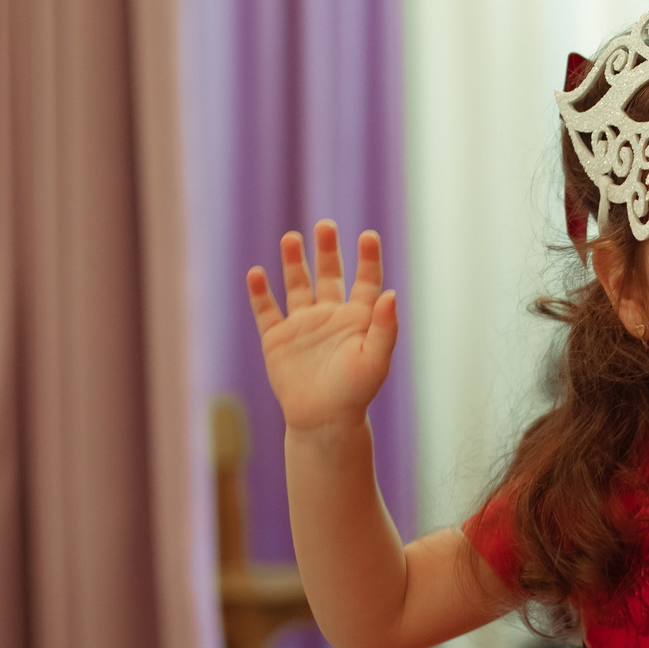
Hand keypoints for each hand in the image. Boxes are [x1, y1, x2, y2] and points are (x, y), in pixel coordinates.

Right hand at [246, 222, 399, 435]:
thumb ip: (384, 328)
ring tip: (291, 238)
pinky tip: (256, 273)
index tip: (368, 236)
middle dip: (327, 250)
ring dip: (294, 262)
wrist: (323, 421)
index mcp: (357, 319)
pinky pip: (266, 311)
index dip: (368, 258)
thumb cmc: (355, 393)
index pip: (365, 281)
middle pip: (329, 274)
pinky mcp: (277, 339)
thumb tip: (392, 295)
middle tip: (325, 225)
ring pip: (297, 285)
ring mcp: (303, 325)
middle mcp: (330, 316)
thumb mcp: (376, 360)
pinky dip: (260, 293)